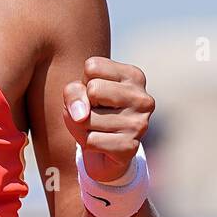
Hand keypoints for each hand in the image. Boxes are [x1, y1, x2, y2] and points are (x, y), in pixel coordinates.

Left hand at [63, 57, 153, 183]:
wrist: (104, 150)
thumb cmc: (91, 110)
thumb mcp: (79, 91)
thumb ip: (73, 92)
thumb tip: (80, 115)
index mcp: (134, 76)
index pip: (92, 66)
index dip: (84, 82)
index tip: (96, 94)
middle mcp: (142, 99)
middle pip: (93, 89)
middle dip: (83, 103)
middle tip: (95, 112)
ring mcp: (139, 124)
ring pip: (88, 118)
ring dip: (81, 126)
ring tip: (96, 128)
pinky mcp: (130, 147)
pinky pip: (90, 140)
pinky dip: (85, 142)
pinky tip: (99, 143)